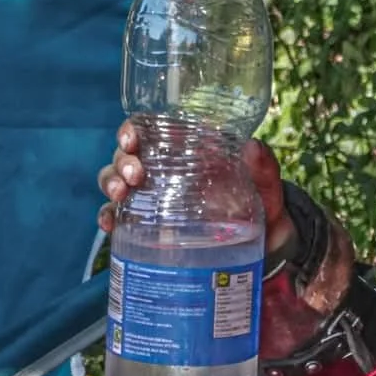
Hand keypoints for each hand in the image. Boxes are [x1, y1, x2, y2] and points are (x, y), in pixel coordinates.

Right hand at [97, 122, 295, 258]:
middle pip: (126, 155)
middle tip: (133, 175)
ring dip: (111, 183)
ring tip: (119, 196)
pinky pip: (121, 217)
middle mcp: (165, 170)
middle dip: (120, 161)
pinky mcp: (151, 225)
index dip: (133, 129)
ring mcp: (155, 197)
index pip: (150, 129)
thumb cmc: (263, 205)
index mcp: (188, 151)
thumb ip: (263, 167)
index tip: (132, 139)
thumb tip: (253, 147)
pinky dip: (109, 218)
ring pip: (117, 181)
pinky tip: (110, 225)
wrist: (264, 246)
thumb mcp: (267, 185)